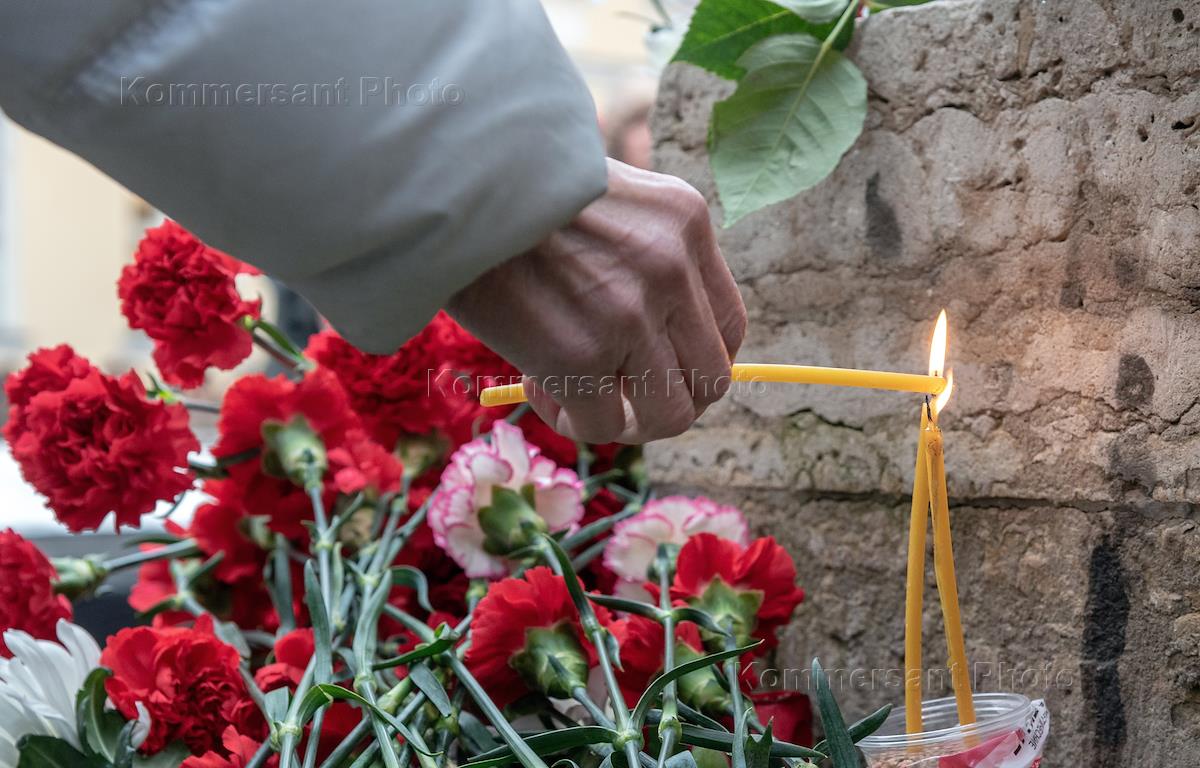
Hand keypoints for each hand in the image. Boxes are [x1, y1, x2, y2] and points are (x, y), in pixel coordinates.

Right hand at [447, 158, 745, 443]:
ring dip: (626, 422)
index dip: (695, 361)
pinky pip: (602, 426)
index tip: (656, 368)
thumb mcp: (604, 196)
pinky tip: (536, 385)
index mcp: (685, 221)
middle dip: (665, 400)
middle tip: (619, 395)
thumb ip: (642, 252)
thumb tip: (656, 337)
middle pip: (710, 379)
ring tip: (576, 396)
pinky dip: (572, 422)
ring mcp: (630, 314)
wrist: (445, 184)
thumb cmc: (512, 192)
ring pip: (668, 415)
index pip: (729, 324)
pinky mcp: (580, 355)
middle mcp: (672, 268)